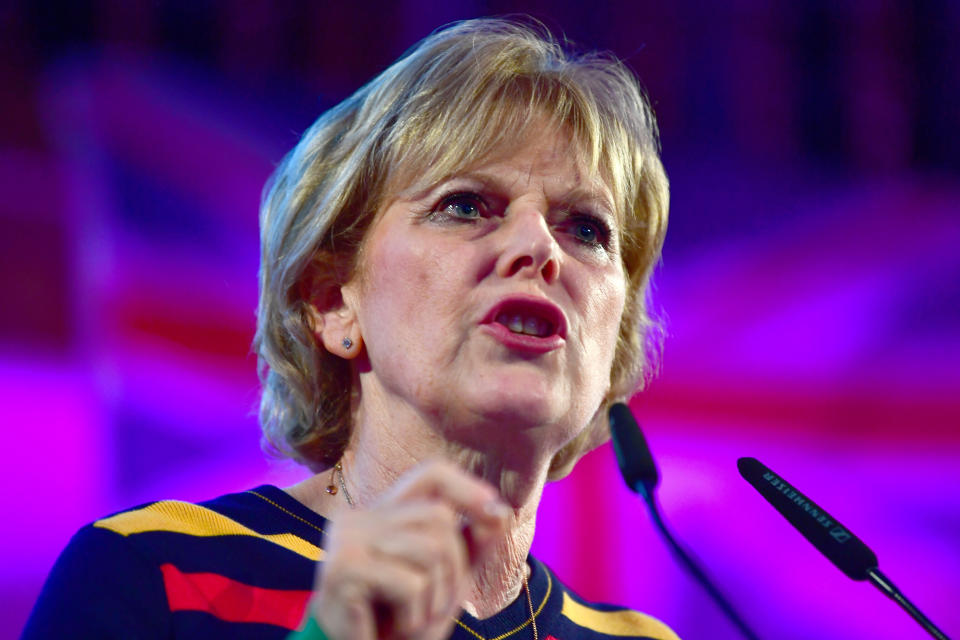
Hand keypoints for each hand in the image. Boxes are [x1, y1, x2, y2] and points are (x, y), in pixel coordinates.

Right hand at [308, 460, 510, 639]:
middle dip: (455, 567)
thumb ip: (470, 545)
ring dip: (435, 597)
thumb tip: (501, 511)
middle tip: (436, 606)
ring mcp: (348, 540)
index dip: (468, 487)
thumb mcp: (445, 578)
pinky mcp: (344, 570)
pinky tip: (394, 627)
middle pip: (439, 517)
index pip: (432, 475)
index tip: (497, 513)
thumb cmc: (398, 621)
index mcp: (382, 513)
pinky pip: (410, 584)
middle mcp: (360, 517)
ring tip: (413, 619)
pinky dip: (414, 616)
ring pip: (430, 550)